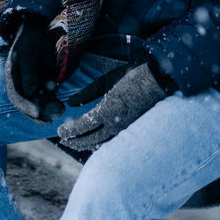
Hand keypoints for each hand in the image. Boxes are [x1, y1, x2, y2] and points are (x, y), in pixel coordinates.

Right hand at [4, 15, 64, 121]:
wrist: (38, 30)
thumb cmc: (30, 40)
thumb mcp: (28, 53)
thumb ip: (29, 72)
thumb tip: (31, 91)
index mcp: (12, 76)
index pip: (17, 95)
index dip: (26, 105)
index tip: (37, 112)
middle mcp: (20, 82)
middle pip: (26, 102)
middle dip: (37, 112)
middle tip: (49, 120)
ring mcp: (32, 82)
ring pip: (38, 100)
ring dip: (48, 108)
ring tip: (60, 112)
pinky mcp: (42, 81)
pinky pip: (47, 95)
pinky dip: (53, 101)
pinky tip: (61, 105)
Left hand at [56, 58, 173, 151]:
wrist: (160, 78)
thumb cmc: (132, 75)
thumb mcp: (106, 80)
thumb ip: (87, 93)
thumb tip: (70, 103)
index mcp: (107, 110)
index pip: (83, 126)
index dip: (70, 131)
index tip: (59, 132)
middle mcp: (116, 124)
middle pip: (90, 139)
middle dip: (75, 141)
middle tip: (64, 141)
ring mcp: (126, 129)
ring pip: (102, 143)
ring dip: (87, 144)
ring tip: (76, 142)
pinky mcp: (133, 129)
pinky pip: (113, 141)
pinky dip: (101, 143)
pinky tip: (96, 141)